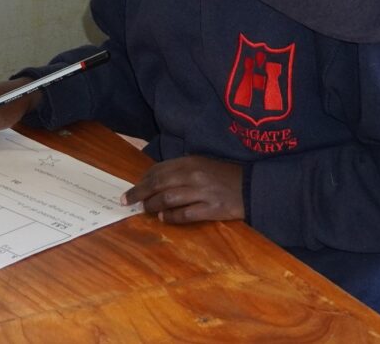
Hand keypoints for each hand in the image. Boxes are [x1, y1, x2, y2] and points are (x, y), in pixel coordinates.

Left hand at [122, 155, 244, 223]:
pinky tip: (163, 218)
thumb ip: (181, 170)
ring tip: (146, 210)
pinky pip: (184, 215)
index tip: (132, 188)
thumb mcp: (202, 164)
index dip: (142, 180)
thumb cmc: (224, 175)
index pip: (159, 170)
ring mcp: (202, 192)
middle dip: (139, 193)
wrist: (252, 186)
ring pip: (168, 199)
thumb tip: (156, 181)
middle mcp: (194, 175)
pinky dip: (170, 217)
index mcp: (190, 161)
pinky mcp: (211, 209)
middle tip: (127, 201)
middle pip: (159, 184)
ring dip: (152, 205)